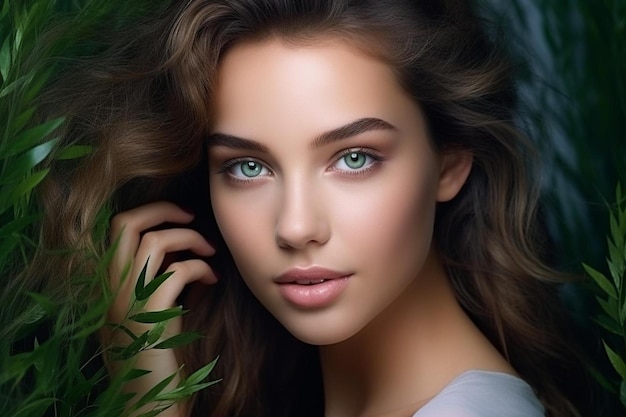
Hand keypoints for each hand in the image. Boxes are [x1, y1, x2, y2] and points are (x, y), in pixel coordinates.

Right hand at [105, 201, 216, 415]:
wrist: (148, 402)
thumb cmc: (156, 357)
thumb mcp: (148, 310)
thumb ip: (155, 278)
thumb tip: (180, 247)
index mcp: (107, 285)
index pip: (116, 228)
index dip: (150, 214)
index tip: (180, 219)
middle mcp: (110, 289)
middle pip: (126, 224)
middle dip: (164, 210)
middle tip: (192, 217)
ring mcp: (126, 302)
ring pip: (153, 241)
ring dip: (189, 238)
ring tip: (209, 251)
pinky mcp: (151, 317)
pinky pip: (177, 272)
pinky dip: (201, 268)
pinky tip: (212, 279)